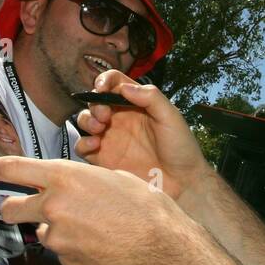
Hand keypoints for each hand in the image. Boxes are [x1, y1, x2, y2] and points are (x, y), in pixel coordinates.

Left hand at [0, 156, 185, 264]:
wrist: (159, 247)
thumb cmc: (143, 206)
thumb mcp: (110, 177)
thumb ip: (80, 182)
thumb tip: (71, 188)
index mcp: (64, 177)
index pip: (14, 169)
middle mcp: (53, 206)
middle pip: (12, 209)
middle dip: (13, 209)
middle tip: (20, 209)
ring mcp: (57, 237)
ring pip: (44, 232)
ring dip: (58, 231)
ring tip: (92, 230)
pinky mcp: (66, 262)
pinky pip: (64, 252)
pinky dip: (76, 249)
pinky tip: (101, 246)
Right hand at [74, 72, 210, 202]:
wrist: (182, 184)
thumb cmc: (181, 148)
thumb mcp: (171, 117)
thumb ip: (150, 97)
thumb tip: (124, 87)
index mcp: (136, 104)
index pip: (114, 83)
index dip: (104, 80)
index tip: (101, 87)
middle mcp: (120, 118)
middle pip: (96, 101)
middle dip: (95, 103)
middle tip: (104, 115)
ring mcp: (110, 138)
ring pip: (86, 121)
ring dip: (86, 120)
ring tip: (99, 128)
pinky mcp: (103, 159)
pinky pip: (83, 148)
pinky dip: (83, 143)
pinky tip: (94, 145)